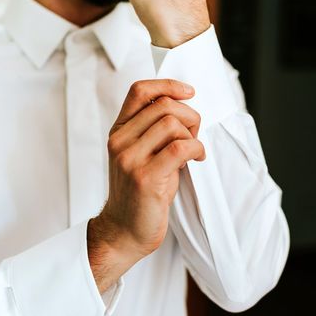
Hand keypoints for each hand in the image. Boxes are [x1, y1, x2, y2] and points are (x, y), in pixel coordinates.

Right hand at [88, 79, 205, 291]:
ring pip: (172, 124)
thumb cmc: (140, 193)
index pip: (140, 91)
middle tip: (194, 134)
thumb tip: (186, 109)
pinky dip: (196, 149)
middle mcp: (120, 141)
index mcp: (119, 131)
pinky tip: (197, 159)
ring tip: (193, 151)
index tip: (189, 91)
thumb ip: (155, 131)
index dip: (168, 84)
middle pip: (163, 105)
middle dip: (189, 115)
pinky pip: (180, 148)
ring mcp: (129, 159)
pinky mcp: (145, 177)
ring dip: (192, 135)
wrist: (125, 231)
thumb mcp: (142, 155)